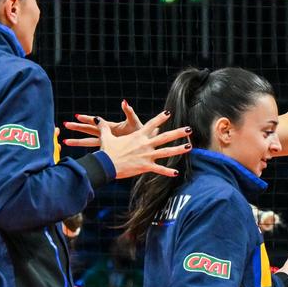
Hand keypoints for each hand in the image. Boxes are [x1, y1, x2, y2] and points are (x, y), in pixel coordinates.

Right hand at [66, 102, 192, 178]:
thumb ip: (104, 127)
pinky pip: (159, 169)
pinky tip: (176, 173)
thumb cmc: (106, 151)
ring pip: (166, 152)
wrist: (106, 164)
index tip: (168, 113)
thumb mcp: (106, 137)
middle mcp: (145, 144)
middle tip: (189, 129)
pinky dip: (167, 172)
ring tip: (190, 147)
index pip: (151, 124)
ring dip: (179, 150)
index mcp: (137, 136)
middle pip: (165, 137)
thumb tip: (97, 119)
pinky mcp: (145, 166)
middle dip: (178, 132)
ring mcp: (146, 155)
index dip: (160, 118)